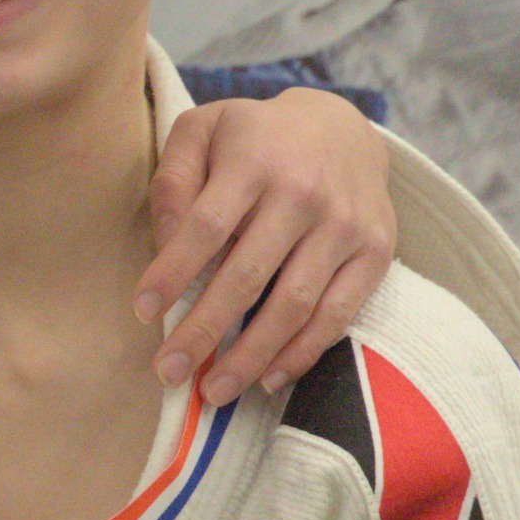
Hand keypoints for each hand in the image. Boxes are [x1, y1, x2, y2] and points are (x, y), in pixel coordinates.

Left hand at [138, 88, 394, 401]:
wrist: (343, 128)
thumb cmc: (255, 139)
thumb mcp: (204, 131)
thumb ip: (174, 178)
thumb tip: (165, 241)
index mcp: (255, 161)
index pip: (205, 227)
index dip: (172, 274)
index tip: (142, 312)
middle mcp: (304, 194)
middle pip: (247, 276)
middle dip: (204, 332)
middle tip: (168, 372)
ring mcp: (345, 225)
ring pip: (294, 305)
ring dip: (250, 355)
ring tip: (213, 391)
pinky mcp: (376, 251)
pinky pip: (338, 314)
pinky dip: (302, 352)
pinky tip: (267, 378)